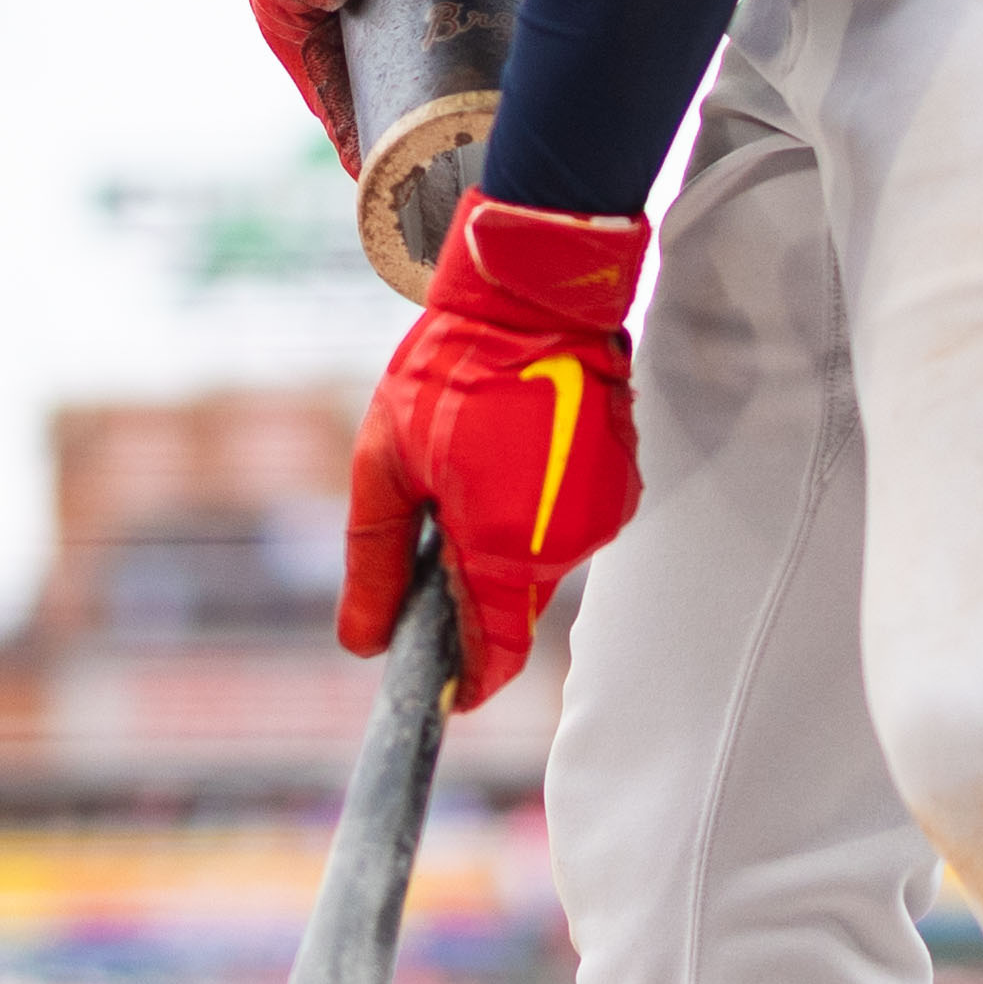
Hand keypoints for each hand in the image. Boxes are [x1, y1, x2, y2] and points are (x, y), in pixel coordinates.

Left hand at [342, 198, 646, 709]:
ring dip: (502, 540)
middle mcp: (566, 542)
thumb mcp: (384, 464)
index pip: (495, 650)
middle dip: (471, 588)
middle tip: (430, 528)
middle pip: (513, 603)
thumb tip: (362, 643)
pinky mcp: (620, 483)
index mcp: (505, 545)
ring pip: (540, 560)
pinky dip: (535, 507)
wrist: (534, 292)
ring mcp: (601, 512)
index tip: (443, 691)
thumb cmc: (451, 369)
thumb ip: (374, 561)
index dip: (467, 680)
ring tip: (469, 470)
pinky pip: (568, 522)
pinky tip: (508, 453)